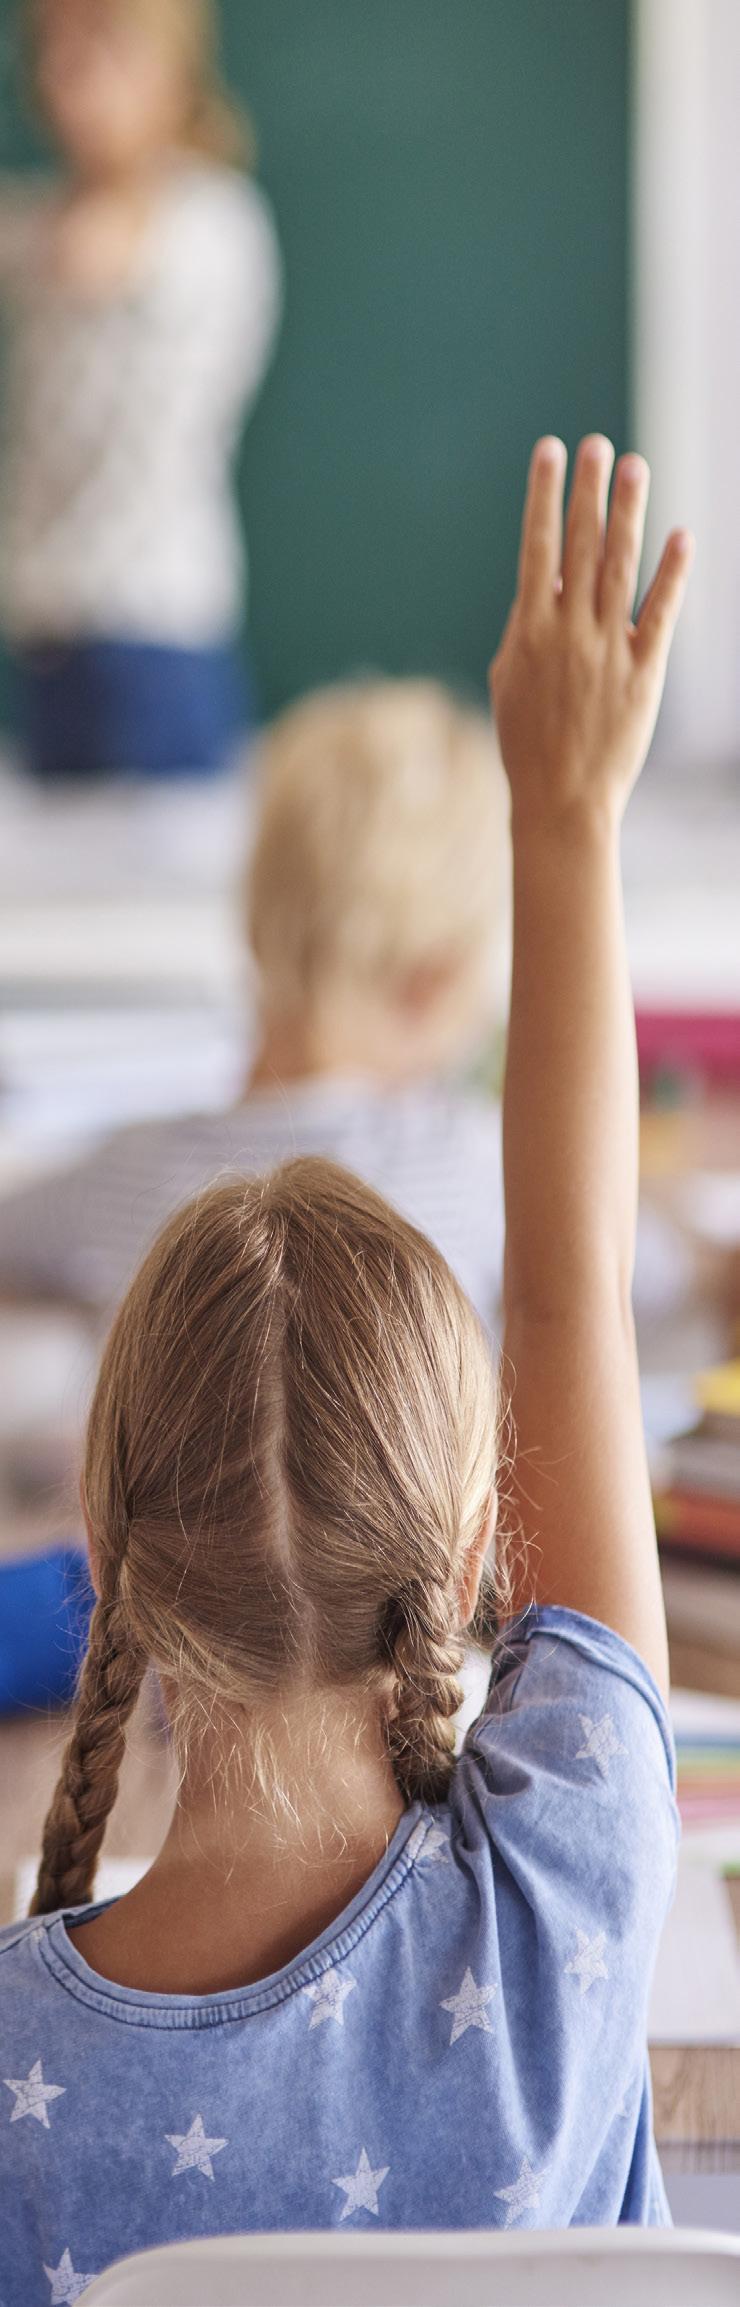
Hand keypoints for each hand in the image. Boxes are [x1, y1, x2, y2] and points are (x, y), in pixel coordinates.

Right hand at [490, 434, 693, 830]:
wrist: (561, 799)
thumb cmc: (526, 742)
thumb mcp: (508, 680)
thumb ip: (525, 627)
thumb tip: (546, 582)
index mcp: (529, 629)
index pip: (537, 547)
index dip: (543, 496)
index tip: (550, 451)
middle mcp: (569, 631)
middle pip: (581, 546)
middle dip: (589, 491)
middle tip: (598, 444)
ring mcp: (608, 649)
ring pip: (621, 568)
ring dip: (629, 514)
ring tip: (636, 467)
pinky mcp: (644, 672)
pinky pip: (661, 613)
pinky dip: (672, 573)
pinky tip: (681, 536)